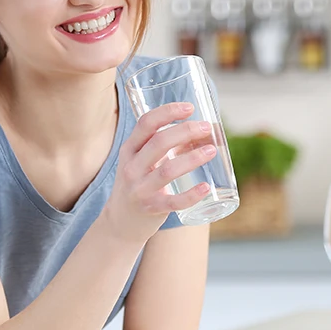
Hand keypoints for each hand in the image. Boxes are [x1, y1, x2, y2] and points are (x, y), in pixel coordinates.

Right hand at [100, 102, 217, 241]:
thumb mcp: (138, 161)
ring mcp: (140, 189)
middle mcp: (132, 168)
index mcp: (129, 150)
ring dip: (192, 158)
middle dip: (185, 131)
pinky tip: (205, 187)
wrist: (119, 222)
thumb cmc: (136, 184)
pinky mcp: (151, 208)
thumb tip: (196, 129)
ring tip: (211, 150)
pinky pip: (173, 202)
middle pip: (159, 143)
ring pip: (167, 170)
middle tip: (205, 127)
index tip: (189, 107)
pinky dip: (191, 195)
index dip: (167, 112)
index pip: (145, 124)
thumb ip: (159, 146)